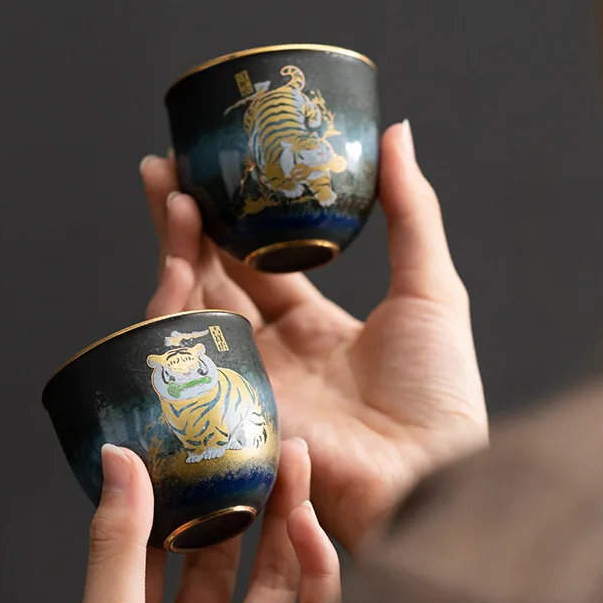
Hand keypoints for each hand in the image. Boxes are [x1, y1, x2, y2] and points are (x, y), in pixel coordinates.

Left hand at [74, 438, 338, 602]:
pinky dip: (319, 565)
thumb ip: (116, 543)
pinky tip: (306, 524)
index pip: (166, 554)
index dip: (182, 501)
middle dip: (244, 500)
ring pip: (277, 577)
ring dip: (288, 519)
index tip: (195, 452)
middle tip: (257, 446)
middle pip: (228, 559)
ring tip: (293, 463)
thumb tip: (115, 456)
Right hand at [141, 121, 487, 554]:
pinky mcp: (226, 410)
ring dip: (175, 252)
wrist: (429, 472)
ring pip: (192, 311)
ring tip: (168, 195)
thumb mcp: (430, 288)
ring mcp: (245, 382)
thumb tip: (396, 130)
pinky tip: (173, 261)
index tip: (209, 172)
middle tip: (163, 170)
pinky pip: (189, 358)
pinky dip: (174, 310)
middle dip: (186, 226)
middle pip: (213, 280)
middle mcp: (271, 353)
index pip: (255, 264)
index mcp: (312, 327)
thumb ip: (409, 211)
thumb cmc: (439, 390)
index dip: (231, 220)